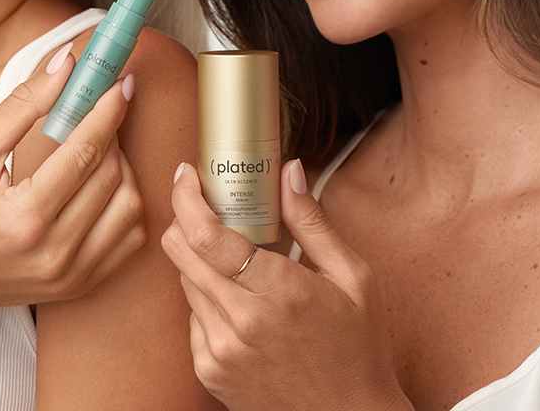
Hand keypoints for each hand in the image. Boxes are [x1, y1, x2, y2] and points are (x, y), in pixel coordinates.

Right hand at [0, 46, 146, 324]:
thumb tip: (66, 67)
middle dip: (112, 132)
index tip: (118, 82)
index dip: (106, 111)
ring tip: (97, 144)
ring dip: (122, 168)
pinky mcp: (79, 286)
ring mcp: (71, 275)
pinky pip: (127, 240)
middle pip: (111, 177)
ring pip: (129, 208)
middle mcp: (54, 253)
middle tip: (101, 106)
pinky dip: (124, 205)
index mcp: (23, 217)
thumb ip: (21, 105)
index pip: (84, 153)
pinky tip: (101, 183)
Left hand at [162, 159, 411, 410]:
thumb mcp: (354, 279)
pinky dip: (209, 301)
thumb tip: (288, 171)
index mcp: (280, 291)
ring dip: (202, 263)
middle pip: (180, 251)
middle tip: (210, 209)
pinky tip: (245, 309)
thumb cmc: (359, 350)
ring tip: (243, 268)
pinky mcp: (208, 369)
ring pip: (185, 281)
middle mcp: (242, 321)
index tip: (185, 174)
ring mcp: (220, 349)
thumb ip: (312, 222)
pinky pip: (193, 317)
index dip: (185, 196)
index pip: (205, 234)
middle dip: (186, 220)